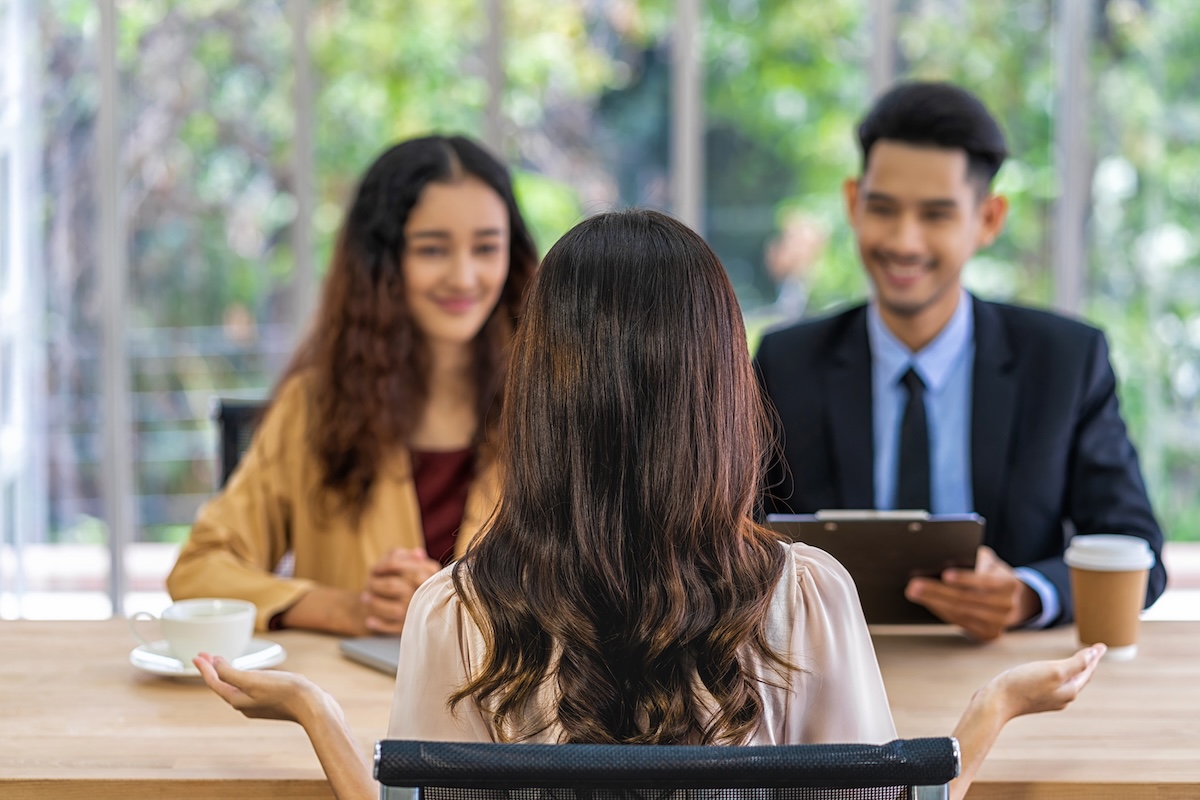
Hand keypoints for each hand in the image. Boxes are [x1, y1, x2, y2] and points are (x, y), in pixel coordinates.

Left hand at [194, 653, 323, 723]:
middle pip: (223, 685)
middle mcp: (245, 704)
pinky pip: (249, 687)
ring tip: (221, 662)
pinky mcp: (271, 701)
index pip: (215, 682)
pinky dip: (241, 677)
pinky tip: (248, 672)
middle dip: (213, 670)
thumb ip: (230, 673)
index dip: (204, 668)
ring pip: (235, 687)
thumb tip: (215, 664)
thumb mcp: (253, 679)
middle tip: (206, 655)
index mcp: (237, 700)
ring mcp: (258, 704)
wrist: (312, 705)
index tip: (196, 655)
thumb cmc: (283, 691)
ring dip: (226, 673)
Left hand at [361, 548, 441, 633]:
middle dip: (377, 585)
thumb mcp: (404, 562)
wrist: (415, 605)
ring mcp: (419, 612)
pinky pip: (394, 628)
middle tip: (368, 583)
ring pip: (393, 609)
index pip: (405, 567)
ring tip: (364, 598)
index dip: (387, 566)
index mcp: (430, 574)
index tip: (375, 569)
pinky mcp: (411, 627)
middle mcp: (425, 593)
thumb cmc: (404, 577)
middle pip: (394, 586)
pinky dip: (380, 625)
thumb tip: (416, 553)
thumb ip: (402, 555)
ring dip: (375, 603)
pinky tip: (370, 621)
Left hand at [905, 546, 1040, 640]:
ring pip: (961, 613)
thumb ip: (972, 561)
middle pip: (967, 599)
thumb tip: (942, 559)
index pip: (986, 582)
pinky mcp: (987, 634)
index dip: (965, 579)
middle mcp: (1006, 606)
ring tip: (914, 592)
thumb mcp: (988, 562)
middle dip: (938, 591)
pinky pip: (959, 622)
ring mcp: (998, 623)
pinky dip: (940, 611)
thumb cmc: (992, 575)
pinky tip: (927, 601)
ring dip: (934, 602)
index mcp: (1009, 584)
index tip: (945, 575)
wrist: (1012, 599)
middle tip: (915, 584)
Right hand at [949, 643, 1104, 799]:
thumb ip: (1075, 663)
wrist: (996, 703)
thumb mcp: (1052, 670)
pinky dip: (1059, 675)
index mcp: (1070, 690)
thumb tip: (1093, 655)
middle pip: (1079, 677)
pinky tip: (1053, 673)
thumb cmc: (1023, 684)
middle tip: (1094, 652)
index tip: (1101, 645)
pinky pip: (1053, 684)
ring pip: (1067, 682)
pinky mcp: (1035, 698)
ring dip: (1074, 670)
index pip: (1087, 670)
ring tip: (1077, 662)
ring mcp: (1048, 699)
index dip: (1094, 656)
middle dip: (1087, 664)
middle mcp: (1062, 697)